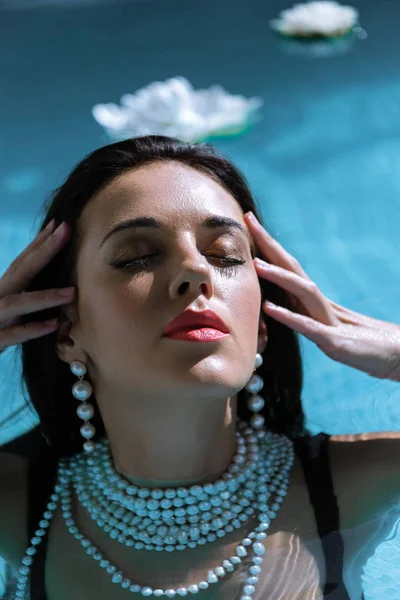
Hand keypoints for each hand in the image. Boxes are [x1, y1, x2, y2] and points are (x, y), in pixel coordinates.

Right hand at [0, 219, 75, 352]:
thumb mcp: (4, 312)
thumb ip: (22, 301)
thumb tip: (53, 291)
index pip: (20, 263)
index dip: (38, 243)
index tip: (58, 224)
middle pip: (19, 271)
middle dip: (43, 250)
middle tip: (65, 230)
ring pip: (15, 304)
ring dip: (44, 297)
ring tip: (72, 292)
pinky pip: (12, 335)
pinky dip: (32, 329)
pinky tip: (53, 324)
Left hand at [244, 212, 399, 382]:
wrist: (394, 354)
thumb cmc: (359, 342)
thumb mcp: (323, 328)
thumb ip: (302, 316)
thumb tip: (275, 306)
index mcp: (314, 299)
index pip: (288, 265)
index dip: (268, 245)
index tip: (249, 221)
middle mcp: (319, 303)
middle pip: (292, 267)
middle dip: (269, 244)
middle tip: (248, 219)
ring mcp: (327, 320)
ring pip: (301, 291)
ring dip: (278, 276)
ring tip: (255, 263)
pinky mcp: (333, 341)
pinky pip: (308, 326)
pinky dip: (288, 316)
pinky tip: (269, 308)